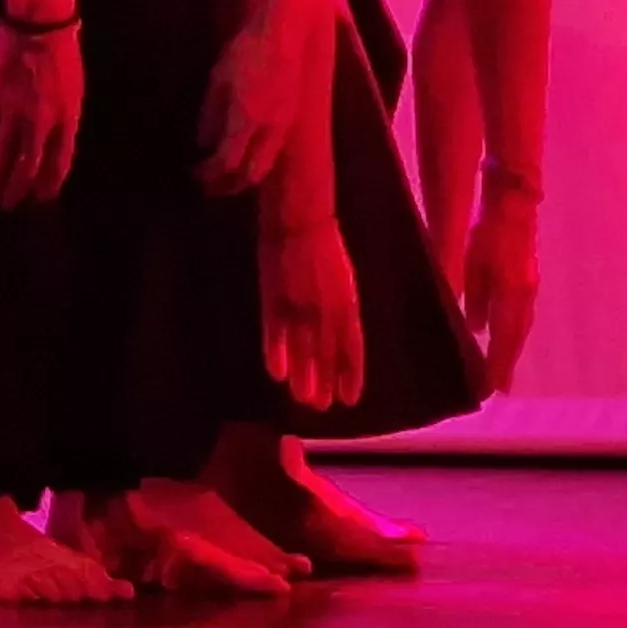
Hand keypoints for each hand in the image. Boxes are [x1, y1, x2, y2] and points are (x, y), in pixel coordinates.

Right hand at [0, 24, 82, 208]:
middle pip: (29, 165)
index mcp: (66, 119)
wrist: (40, 26)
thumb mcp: (74, 89)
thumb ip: (64, 118)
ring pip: (2, 153)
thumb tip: (54, 143)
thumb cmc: (62, 54)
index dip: (50, 183)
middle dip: (18, 188)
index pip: (60, 162)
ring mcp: (15, 112)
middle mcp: (41, 123)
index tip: (42, 198)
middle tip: (8, 204)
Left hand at [201, 0, 339, 192]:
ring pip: (266, 165)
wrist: (288, 33)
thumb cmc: (248, 50)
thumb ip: (210, 113)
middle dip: (229, 186)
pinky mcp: (292, 118)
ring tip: (225, 176)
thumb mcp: (219, 78)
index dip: (209, 174)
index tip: (195, 175)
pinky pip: (274, 151)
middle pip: (250, 174)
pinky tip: (245, 154)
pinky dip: (257, 161)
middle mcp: (269, 130)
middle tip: (210, 187)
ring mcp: (285, 125)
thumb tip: (203, 142)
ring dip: (244, 176)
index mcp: (246, 120)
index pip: (227, 162)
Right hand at [257, 208, 365, 412]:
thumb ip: (343, 312)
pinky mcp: (274, 298)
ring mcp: (298, 305)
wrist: (299, 220)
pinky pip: (275, 332)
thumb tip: (341, 340)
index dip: (350, 374)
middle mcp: (326, 310)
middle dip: (324, 382)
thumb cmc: (325, 249)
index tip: (349, 399)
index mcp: (347, 304)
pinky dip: (276, 353)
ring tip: (303, 399)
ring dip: (303, 376)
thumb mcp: (343, 282)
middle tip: (320, 407)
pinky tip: (277, 374)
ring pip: (302, 349)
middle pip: (327, 354)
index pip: (353, 347)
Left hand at [464, 189, 541, 389]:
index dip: (498, 364)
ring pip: (520, 326)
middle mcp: (525, 295)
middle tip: (498, 389)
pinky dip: (513, 331)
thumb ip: (474, 297)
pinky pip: (521, 313)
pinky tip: (503, 335)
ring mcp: (529, 286)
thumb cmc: (488, 230)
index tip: (491, 389)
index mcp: (512, 294)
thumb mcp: (474, 263)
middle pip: (516, 337)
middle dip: (506, 363)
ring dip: (511, 348)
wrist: (514, 203)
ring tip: (501, 369)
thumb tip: (474, 330)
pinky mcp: (527, 277)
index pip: (504, 338)